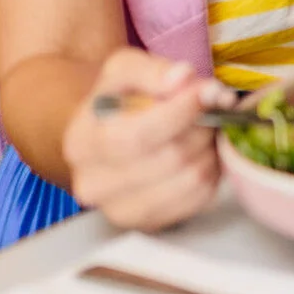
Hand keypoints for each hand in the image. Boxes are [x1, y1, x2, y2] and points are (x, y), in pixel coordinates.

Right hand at [61, 48, 227, 228]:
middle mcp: (94, 185)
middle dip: (202, 126)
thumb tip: (182, 78)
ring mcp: (121, 211)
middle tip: (212, 106)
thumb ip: (153, 70)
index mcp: (82, 143)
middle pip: (170, 158)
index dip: (181, 111)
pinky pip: (200, 198)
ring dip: (210, 148)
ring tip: (204, 127)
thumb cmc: (118, 101)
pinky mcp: (150, 224)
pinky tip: (200, 151)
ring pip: (191, 179)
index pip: (139, 135)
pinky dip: (212, 170)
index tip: (207, 90)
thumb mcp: (125, 69)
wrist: (106, 136)